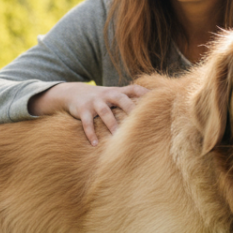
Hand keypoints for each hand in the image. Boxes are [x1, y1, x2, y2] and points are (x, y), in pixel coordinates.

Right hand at [29, 82, 149, 145]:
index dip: (146, 93)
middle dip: (131, 109)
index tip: (159, 100)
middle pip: (121, 99)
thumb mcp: (113, 95)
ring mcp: (94, 102)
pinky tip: (95, 144)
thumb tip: (151, 109)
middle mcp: (107, 94)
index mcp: (117, 91)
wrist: (73, 92)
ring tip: (117, 137)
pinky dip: (90, 133)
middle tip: (141, 122)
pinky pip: (87, 122)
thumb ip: (129, 100)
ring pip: (105, 112)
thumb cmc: (100, 98)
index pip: (134, 89)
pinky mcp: (83, 110)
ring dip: (111, 124)